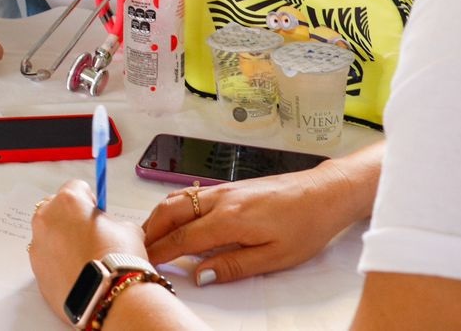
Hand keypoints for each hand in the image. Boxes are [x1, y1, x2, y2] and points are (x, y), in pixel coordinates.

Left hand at [30, 180, 147, 320]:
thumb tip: (110, 230)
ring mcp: (38, 246)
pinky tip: (77, 274)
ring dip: (62, 241)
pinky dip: (58, 263)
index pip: (76, 187)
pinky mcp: (36, 271)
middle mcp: (46, 219)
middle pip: (55, 208)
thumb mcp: (129, 230)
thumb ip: (113, 222)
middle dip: (70, 218)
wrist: (108, 296)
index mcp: (68, 201)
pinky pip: (47, 259)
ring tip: (84, 259)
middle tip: (90, 236)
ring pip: (48, 235)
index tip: (98, 215)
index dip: (90, 200)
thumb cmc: (118, 259)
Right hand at [141, 161, 363, 282]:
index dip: (161, 252)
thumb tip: (200, 275)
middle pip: (171, 212)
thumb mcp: (273, 258)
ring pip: (178, 199)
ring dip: (158, 216)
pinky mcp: (230, 186)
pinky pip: (191, 194)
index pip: (183, 238)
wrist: (323, 194)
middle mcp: (221, 200)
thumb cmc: (304, 226)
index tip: (146, 262)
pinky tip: (174, 216)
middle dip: (150, 231)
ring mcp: (224, 190)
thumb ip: (233, 266)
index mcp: (229, 220)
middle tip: (137, 249)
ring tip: (148, 235)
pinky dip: (173, 205)